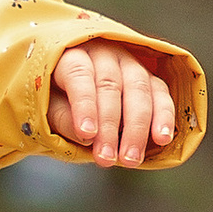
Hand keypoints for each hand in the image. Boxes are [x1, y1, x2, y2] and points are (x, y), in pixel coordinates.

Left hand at [49, 41, 178, 168]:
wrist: (74, 88)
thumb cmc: (56, 96)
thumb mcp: (48, 105)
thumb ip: (62, 117)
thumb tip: (87, 136)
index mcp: (71, 54)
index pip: (79, 73)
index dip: (84, 104)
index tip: (87, 134)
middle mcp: (104, 53)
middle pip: (110, 84)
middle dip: (109, 125)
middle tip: (106, 158)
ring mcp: (130, 63)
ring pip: (139, 89)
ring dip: (137, 127)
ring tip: (131, 158)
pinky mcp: (150, 78)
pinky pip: (161, 93)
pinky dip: (164, 116)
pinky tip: (162, 139)